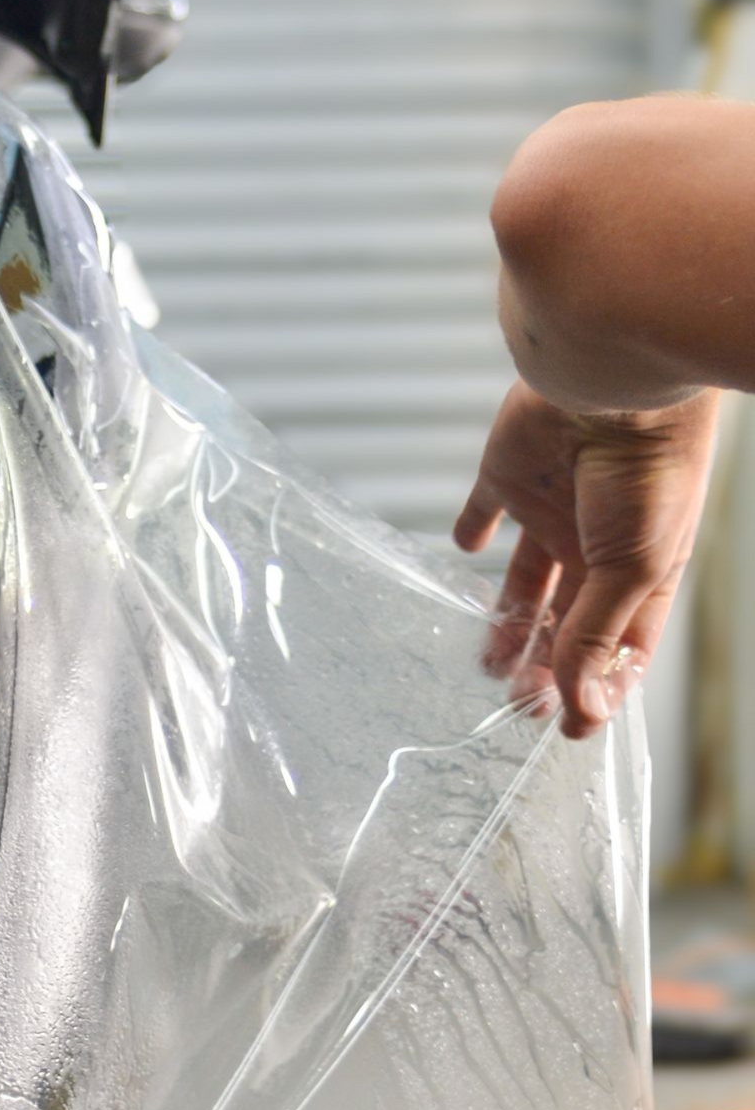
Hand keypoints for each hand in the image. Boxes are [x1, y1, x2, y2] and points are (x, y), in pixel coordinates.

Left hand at [453, 380, 717, 738]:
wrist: (612, 384)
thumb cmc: (645, 473)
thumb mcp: (630, 568)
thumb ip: (595, 635)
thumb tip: (583, 708)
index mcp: (643, 568)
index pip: (621, 644)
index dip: (598, 686)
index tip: (567, 726)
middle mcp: (598, 544)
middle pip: (569, 620)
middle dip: (547, 663)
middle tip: (518, 701)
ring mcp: (553, 510)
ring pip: (526, 580)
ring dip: (509, 620)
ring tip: (490, 664)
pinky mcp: (510, 477)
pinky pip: (485, 507)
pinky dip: (473, 528)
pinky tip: (464, 549)